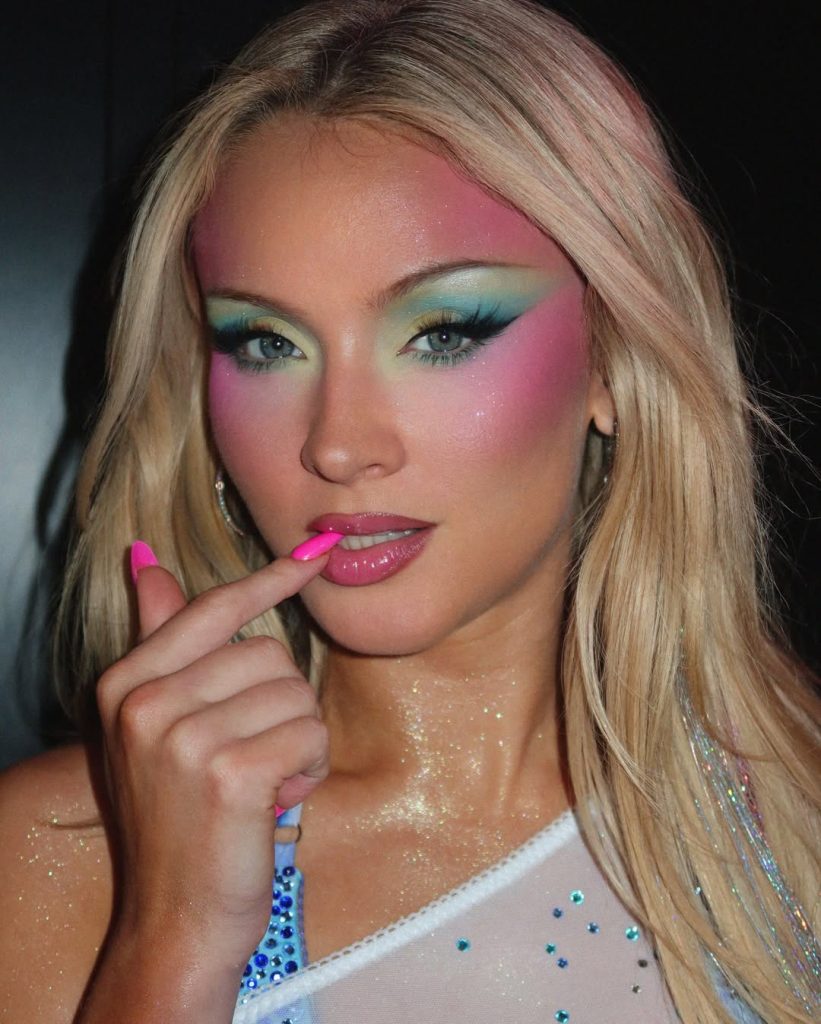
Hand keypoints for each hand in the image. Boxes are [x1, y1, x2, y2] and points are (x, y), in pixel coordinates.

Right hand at [96, 547, 329, 976]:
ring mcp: (183, 738)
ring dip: (299, 739)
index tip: (317, 553)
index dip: (271, 579)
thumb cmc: (181, 816)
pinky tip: (276, 800)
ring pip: (295, 693)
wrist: (177, 918)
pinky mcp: (229, 774)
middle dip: (283, 703)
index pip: (213, 609)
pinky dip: (309, 768)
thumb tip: (146, 560)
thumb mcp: (153, 725)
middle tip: (255, 754)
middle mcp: (145, 702)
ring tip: (263, 779)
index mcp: (125, 682)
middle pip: (268, 652)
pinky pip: (309, 733)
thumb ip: (158, 640)